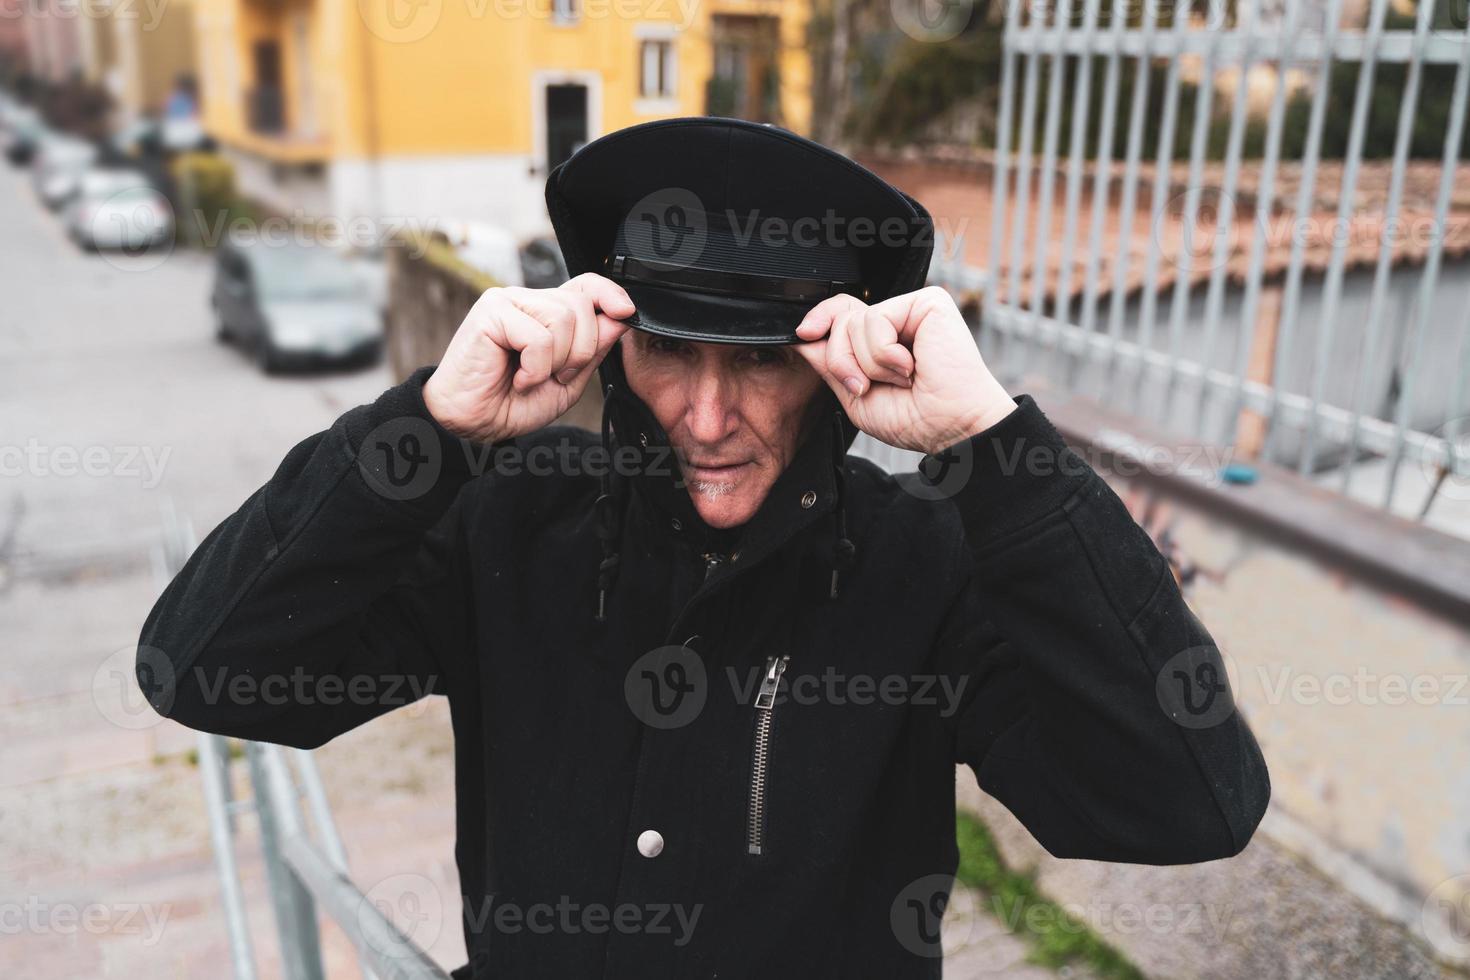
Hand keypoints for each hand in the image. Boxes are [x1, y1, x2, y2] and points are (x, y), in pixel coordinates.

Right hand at [423, 273, 633, 442]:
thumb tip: (620, 317)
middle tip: (555, 375)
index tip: (626, 312)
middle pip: (581, 306)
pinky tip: (517, 378)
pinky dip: (535, 368)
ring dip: (556, 361)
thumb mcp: (568, 380)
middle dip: (580, 351)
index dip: (610, 294)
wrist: (473, 423)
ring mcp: (507, 302)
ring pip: (564, 319)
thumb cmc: (513, 402)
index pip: (586, 285)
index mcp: (546, 312)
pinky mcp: (490, 312)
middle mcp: (527, 300)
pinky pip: (539, 337)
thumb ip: (593, 349)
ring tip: (531, 377)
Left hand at [794, 286, 1015, 455]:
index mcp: (882, 340)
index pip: (840, 314)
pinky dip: (884, 353)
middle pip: (840, 319)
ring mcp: (912, 309)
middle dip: (843, 360)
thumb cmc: (916, 418)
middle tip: (868, 386)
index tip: (804, 333)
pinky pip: (876, 319)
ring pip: (854, 322)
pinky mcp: (928, 302)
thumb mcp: (855, 395)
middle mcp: (897, 320)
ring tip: (901, 378)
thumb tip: (802, 338)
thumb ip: (830, 364)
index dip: (819, 320)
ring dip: (870, 364)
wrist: (952, 427)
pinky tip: (910, 366)